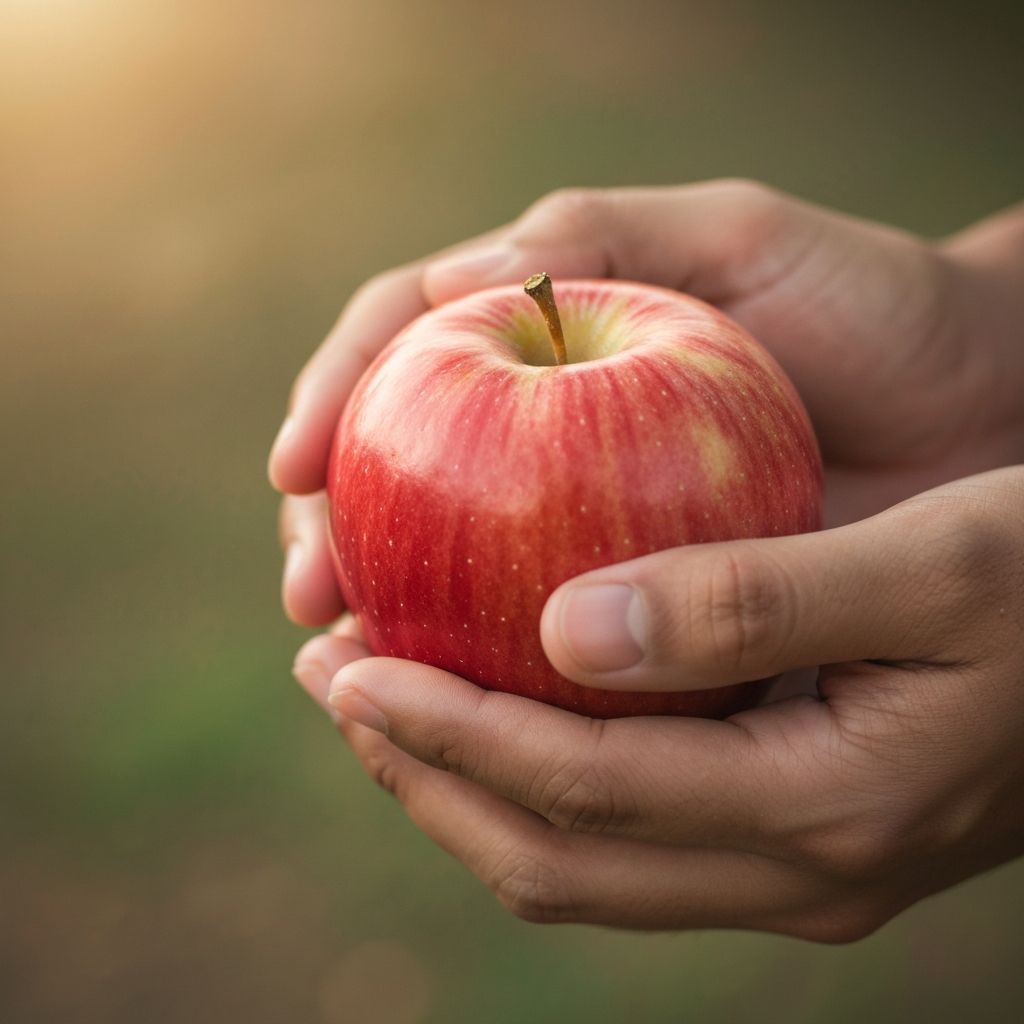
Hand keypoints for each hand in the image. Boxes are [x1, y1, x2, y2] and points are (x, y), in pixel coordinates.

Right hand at [272, 181, 1023, 625]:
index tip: (296, 474)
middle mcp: (540, 439)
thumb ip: (598, 234)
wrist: (978, 404)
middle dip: (335, 536)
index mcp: (541, 337)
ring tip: (354, 672)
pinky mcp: (639, 606)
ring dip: (390, 625)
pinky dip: (490, 681)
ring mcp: (580, 525)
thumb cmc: (865, 301)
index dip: (334, 405)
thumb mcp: (733, 237)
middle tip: (313, 602)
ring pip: (451, 578)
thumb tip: (451, 290)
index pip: (401, 357)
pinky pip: (540, 647)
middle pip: (398, 478)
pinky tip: (462, 714)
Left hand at [294, 468, 1023, 939]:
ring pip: (582, 858)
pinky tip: (498, 702)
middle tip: (334, 683)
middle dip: (428, 774)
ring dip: (468, 783)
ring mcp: (793, 863)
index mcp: (824, 808)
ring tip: (381, 701)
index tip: (353, 666)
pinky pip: (625, 828)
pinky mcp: (792, 829)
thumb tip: (564, 627)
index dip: (454, 732)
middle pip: (555, 857)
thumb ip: (753, 602)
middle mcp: (796, 866)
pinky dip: (536, 775)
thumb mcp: (933, 564)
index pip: (583, 791)